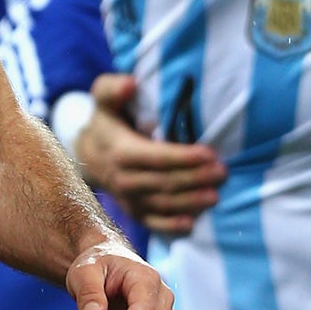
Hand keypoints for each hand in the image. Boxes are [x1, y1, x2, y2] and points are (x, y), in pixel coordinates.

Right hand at [75, 73, 225, 234]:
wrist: (88, 152)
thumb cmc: (107, 119)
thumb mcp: (104, 97)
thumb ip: (114, 87)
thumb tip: (131, 83)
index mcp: (120, 151)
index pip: (157, 157)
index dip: (184, 158)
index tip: (209, 154)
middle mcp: (123, 179)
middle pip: (164, 182)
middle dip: (195, 179)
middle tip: (222, 173)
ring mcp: (127, 198)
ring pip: (162, 204)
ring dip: (190, 202)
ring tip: (215, 196)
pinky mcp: (133, 211)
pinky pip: (152, 222)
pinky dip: (171, 226)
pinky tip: (191, 224)